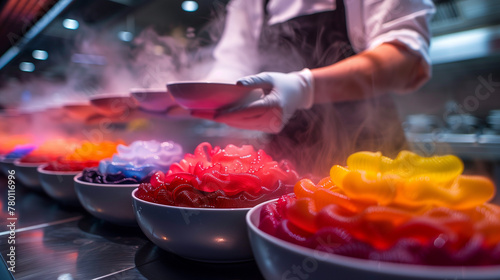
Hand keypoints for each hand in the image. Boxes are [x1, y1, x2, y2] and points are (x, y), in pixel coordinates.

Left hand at [193, 69, 313, 132]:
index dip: (228, 114)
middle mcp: (272, 120)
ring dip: (225, 121)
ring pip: (243, 126)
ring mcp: (272, 127)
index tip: (212, 114)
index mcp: (273, 107)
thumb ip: (253, 80)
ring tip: (205, 116)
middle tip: (199, 114)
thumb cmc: (282, 82)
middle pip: (241, 121)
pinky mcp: (270, 129)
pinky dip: (235, 122)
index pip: (246, 112)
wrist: (300, 93)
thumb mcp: (268, 77)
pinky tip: (221, 118)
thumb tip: (236, 84)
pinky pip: (249, 126)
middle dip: (220, 118)